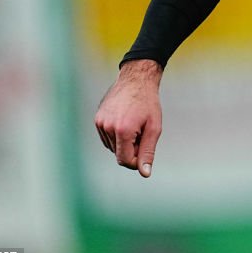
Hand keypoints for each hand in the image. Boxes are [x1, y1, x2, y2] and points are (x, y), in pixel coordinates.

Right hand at [94, 59, 162, 176]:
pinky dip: (116, 135)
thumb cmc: (149, 103)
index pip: (124, 160)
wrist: (136, 79)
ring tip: (134, 123)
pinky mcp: (97, 119)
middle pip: (119, 154)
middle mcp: (107, 127)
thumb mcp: (154, 128)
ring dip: (124, 142)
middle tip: (142, 130)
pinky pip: (107, 137)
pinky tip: (125, 121)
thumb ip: (148, 152)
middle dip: (132, 148)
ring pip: (112, 147)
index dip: (136, 159)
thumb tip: (145, 173)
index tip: (145, 147)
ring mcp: (100, 122)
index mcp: (123, 130)